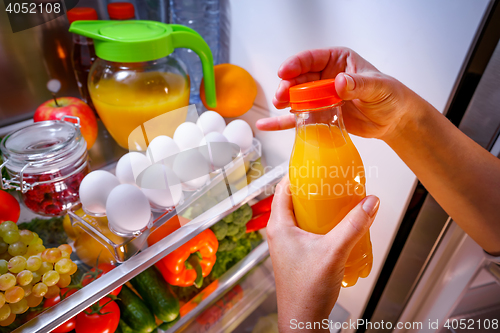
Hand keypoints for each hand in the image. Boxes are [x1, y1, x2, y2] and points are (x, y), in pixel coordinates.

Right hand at [257, 47, 423, 141]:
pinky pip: (298, 117)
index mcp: (337, 61)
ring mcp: (321, 97)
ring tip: (278, 106)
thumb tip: (339, 82)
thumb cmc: (390, 96)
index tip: (284, 71)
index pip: (312, 58)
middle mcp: (325, 77)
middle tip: (281, 96)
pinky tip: (267, 124)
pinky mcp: (319, 115)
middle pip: (299, 78)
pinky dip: (283, 121)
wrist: (394, 120)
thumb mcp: (378, 87)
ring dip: (284, 100)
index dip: (296, 64)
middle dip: (287, 85)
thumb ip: (359, 84)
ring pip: (296, 96)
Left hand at [267, 177, 378, 331]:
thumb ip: (353, 226)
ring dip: (318, 208)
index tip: (315, 167)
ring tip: (337, 202)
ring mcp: (287, 245)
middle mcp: (280, 233)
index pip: (283, 188)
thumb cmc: (307, 291)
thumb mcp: (334, 251)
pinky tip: (337, 227)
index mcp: (279, 226)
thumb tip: (369, 203)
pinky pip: (307, 231)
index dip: (298, 174)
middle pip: (293, 201)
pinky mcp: (296, 254)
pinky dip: (320, 224)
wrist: (304, 320)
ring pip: (301, 217)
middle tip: (332, 183)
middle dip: (313, 191)